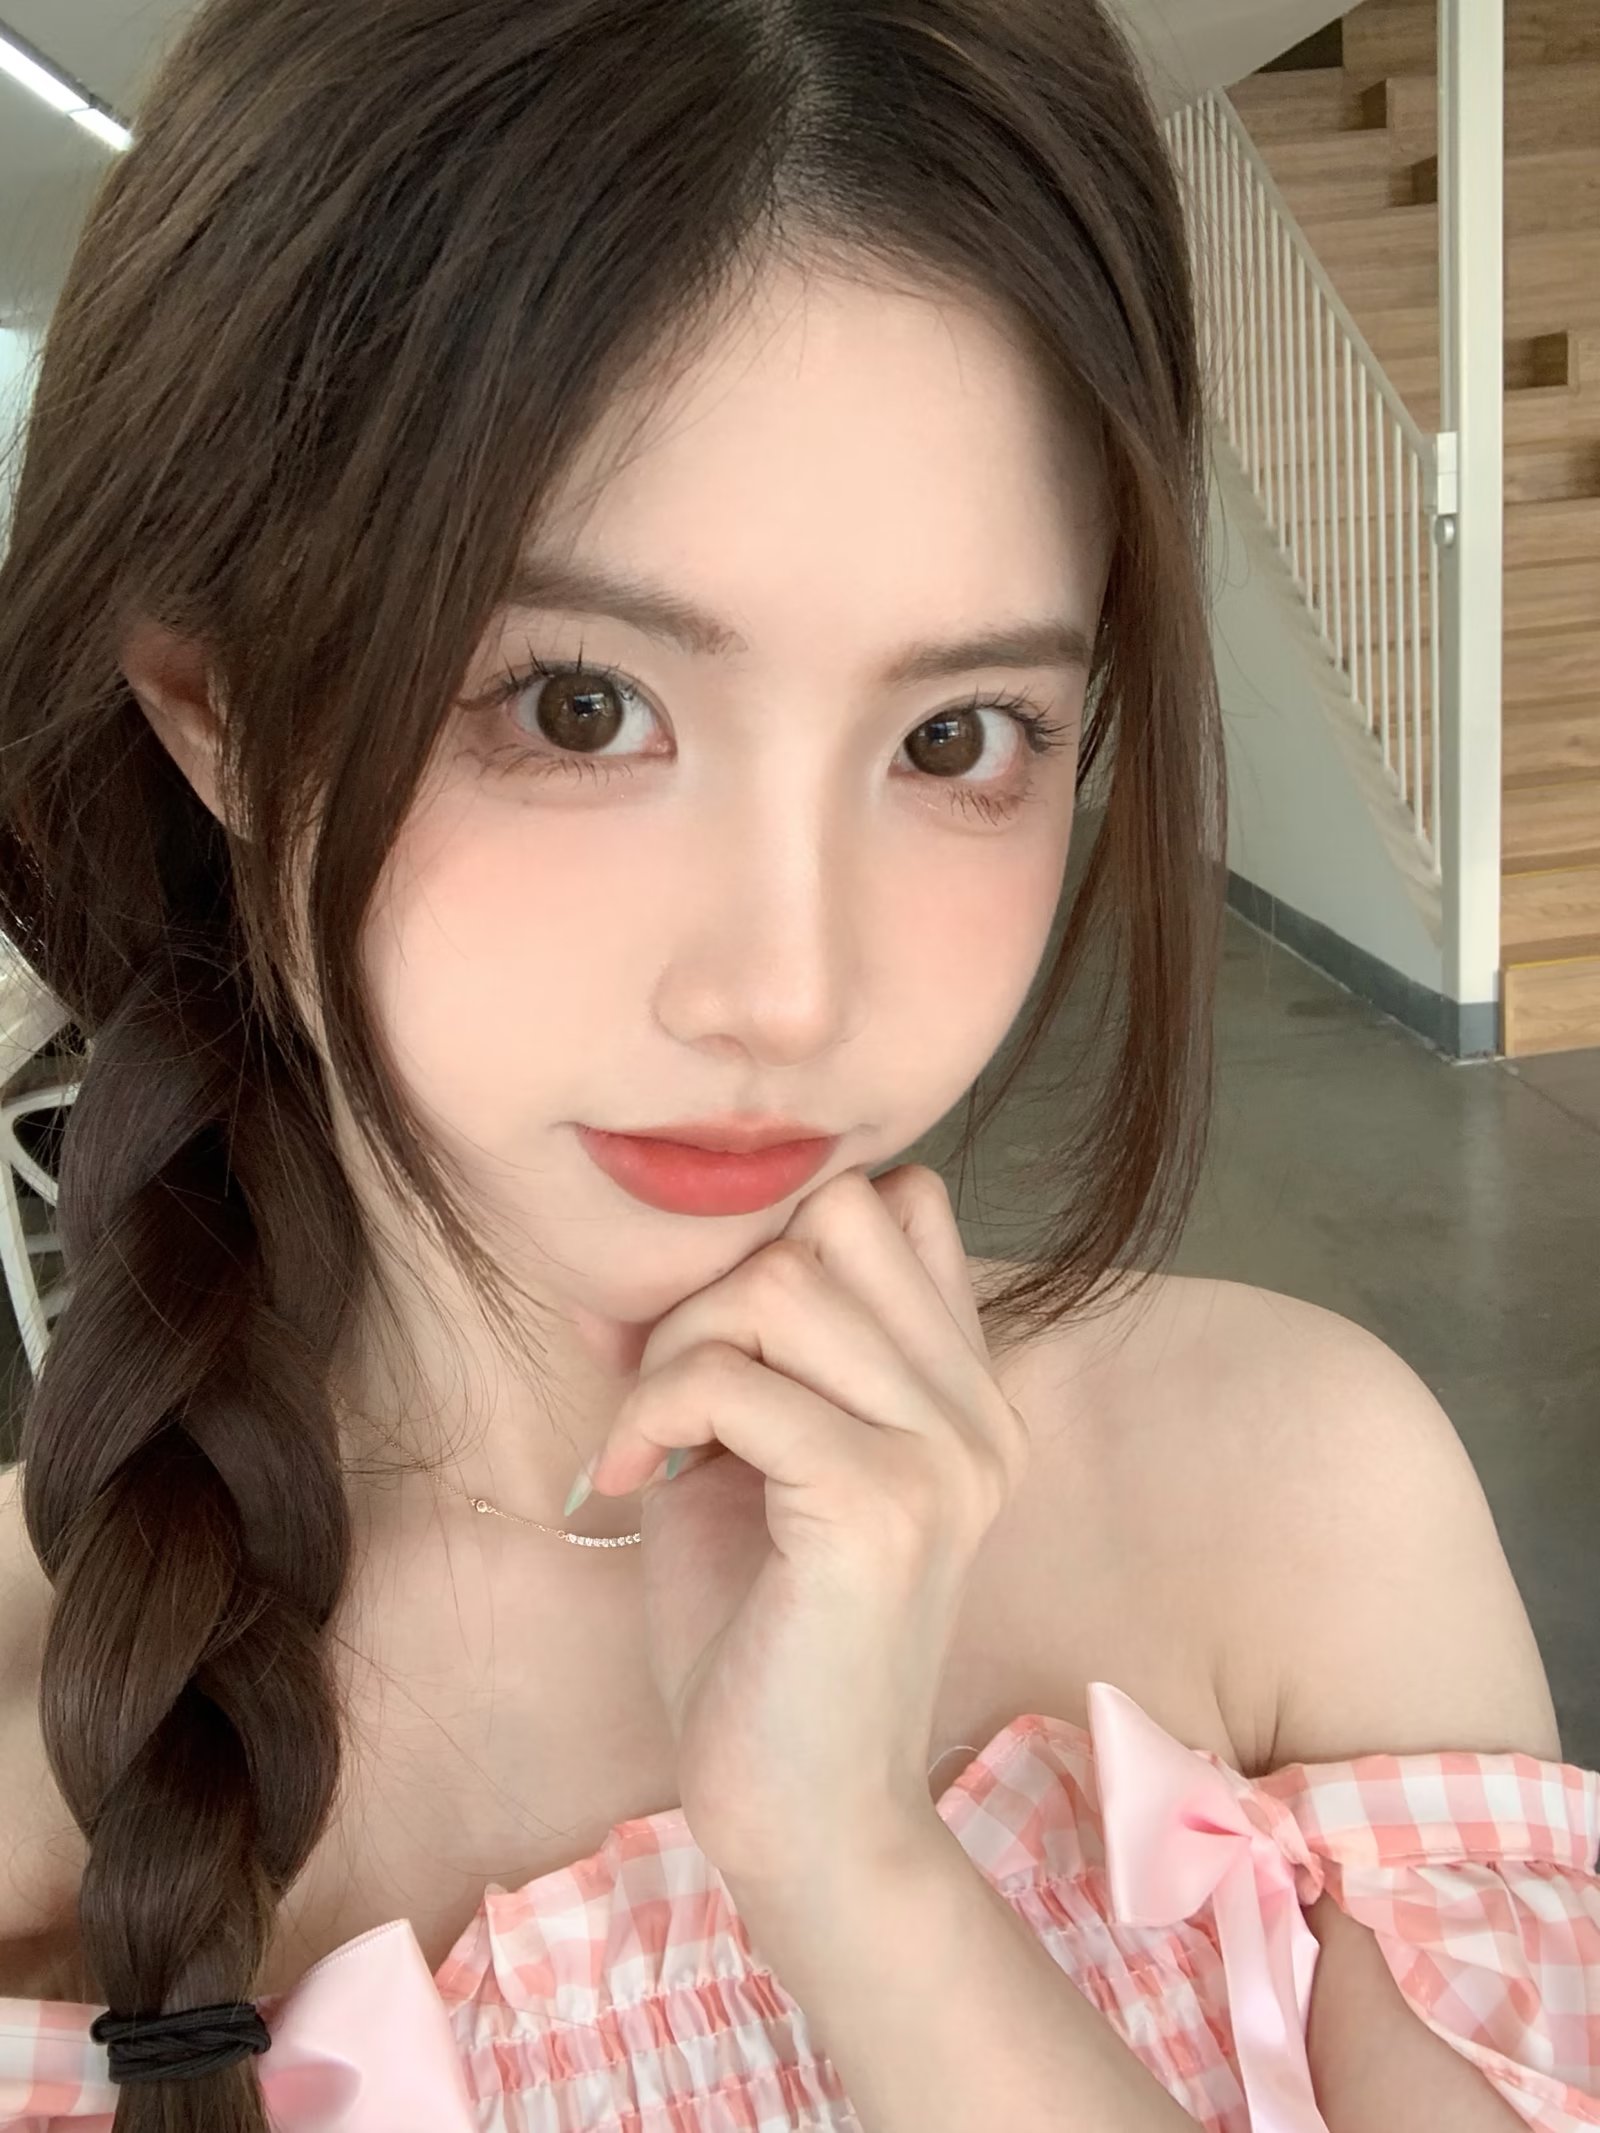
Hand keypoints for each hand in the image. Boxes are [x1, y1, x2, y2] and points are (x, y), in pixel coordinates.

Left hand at [585, 1164, 1031, 1891]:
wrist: (802, 1814)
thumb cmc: (760, 1642)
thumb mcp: (741, 1463)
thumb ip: (724, 1353)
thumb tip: (619, 1255)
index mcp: (960, 1393)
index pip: (903, 1202)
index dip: (786, 1236)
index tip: (714, 1337)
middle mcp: (975, 1411)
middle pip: (837, 1215)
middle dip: (720, 1283)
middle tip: (668, 1391)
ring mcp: (943, 1455)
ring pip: (779, 1285)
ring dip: (676, 1350)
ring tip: (649, 1443)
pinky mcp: (882, 1506)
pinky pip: (734, 1382)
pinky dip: (652, 1411)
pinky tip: (630, 1480)